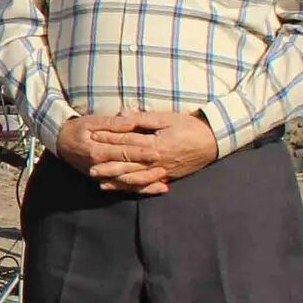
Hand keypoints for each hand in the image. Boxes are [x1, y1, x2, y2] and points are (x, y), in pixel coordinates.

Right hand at [53, 112, 155, 185]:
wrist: (60, 142)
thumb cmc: (77, 129)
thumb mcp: (91, 121)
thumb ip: (112, 123)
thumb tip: (131, 122)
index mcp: (97, 151)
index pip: (122, 152)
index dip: (140, 152)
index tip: (157, 152)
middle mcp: (99, 167)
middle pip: (127, 171)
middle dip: (147, 171)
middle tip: (165, 169)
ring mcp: (101, 176)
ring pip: (126, 183)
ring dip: (145, 185)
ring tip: (163, 185)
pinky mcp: (103, 180)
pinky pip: (123, 188)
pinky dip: (139, 190)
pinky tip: (154, 190)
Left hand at [89, 111, 218, 196]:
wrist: (213, 141)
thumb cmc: (189, 126)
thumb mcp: (167, 118)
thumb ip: (143, 118)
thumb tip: (122, 115)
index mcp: (156, 144)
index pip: (128, 141)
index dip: (109, 138)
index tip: (92, 137)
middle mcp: (158, 160)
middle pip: (128, 163)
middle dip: (107, 164)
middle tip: (88, 165)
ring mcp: (163, 171)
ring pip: (134, 177)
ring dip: (115, 178)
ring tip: (97, 179)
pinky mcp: (167, 178)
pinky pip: (145, 185)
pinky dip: (130, 187)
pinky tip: (117, 187)